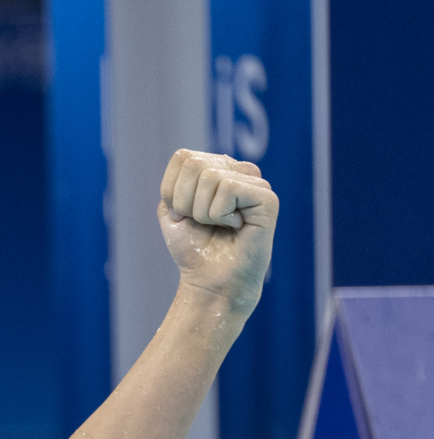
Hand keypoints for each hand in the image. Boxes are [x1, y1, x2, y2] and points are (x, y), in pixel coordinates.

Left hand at [157, 149, 276, 315]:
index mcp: (217, 169)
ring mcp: (255, 183)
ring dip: (203, 211)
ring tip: (220, 226)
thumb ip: (172, 185)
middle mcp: (239, 170)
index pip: (182, 157)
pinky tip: (235, 226)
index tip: (183, 214)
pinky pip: (228, 189)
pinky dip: (220, 214)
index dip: (171, 190)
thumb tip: (191, 165)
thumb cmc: (194, 249)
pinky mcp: (267, 198)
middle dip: (185, 201)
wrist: (210, 280)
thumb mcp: (170, 212)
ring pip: (210, 177)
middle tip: (203, 222)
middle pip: (194, 164)